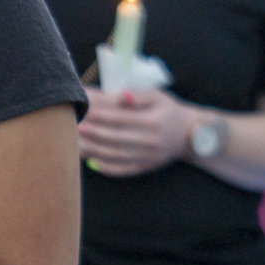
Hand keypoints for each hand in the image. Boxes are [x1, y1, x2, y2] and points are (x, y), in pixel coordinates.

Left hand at [76, 86, 198, 176]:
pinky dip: (104, 166)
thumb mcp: (160, 97)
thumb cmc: (170, 112)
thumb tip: (121, 96)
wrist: (190, 135)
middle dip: (92, 132)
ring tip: (76, 143)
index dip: (100, 115)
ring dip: (92, 150)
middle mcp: (149, 141)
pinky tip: (91, 160)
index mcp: (152, 122)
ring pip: (114, 155)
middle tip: (74, 126)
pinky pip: (121, 169)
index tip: (84, 110)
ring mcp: (147, 157)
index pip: (120, 119)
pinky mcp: (145, 168)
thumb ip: (140, 95)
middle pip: (114, 138)